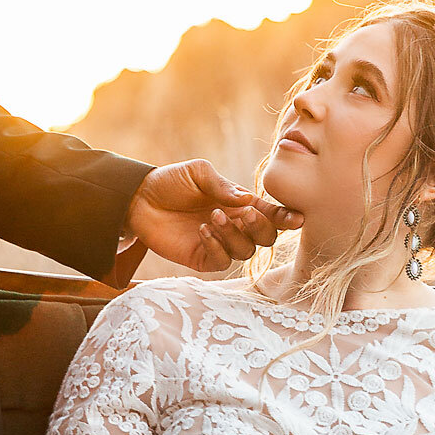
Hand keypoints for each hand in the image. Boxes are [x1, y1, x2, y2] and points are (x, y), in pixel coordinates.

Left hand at [125, 161, 301, 272]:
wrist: (139, 198)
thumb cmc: (171, 182)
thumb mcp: (198, 173)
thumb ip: (223, 186)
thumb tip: (248, 200)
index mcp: (240, 204)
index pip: (271, 215)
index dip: (286, 218)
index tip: (296, 219)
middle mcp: (234, 226)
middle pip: (266, 238)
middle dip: (261, 228)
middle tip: (244, 214)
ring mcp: (219, 244)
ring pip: (246, 252)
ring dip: (234, 235)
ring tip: (212, 217)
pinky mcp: (202, 258)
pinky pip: (221, 262)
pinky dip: (217, 247)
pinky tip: (202, 231)